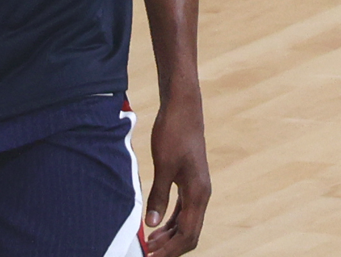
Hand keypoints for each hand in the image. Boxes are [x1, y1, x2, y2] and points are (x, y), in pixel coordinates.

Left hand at [144, 90, 210, 255]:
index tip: (152, 256)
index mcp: (198, 194)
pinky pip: (182, 209)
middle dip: (171, 247)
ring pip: (186, 222)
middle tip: (149, 254)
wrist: (182, 108)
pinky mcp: (188, 180)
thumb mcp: (163, 165)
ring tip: (151, 244)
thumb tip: (151, 224)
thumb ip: (158, 195)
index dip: (170, 249)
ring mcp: (196, 188)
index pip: (187, 234)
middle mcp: (201, 194)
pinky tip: (158, 224)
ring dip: (170, 235)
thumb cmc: (173, 133)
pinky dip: (170, 220)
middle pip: (190, 233)